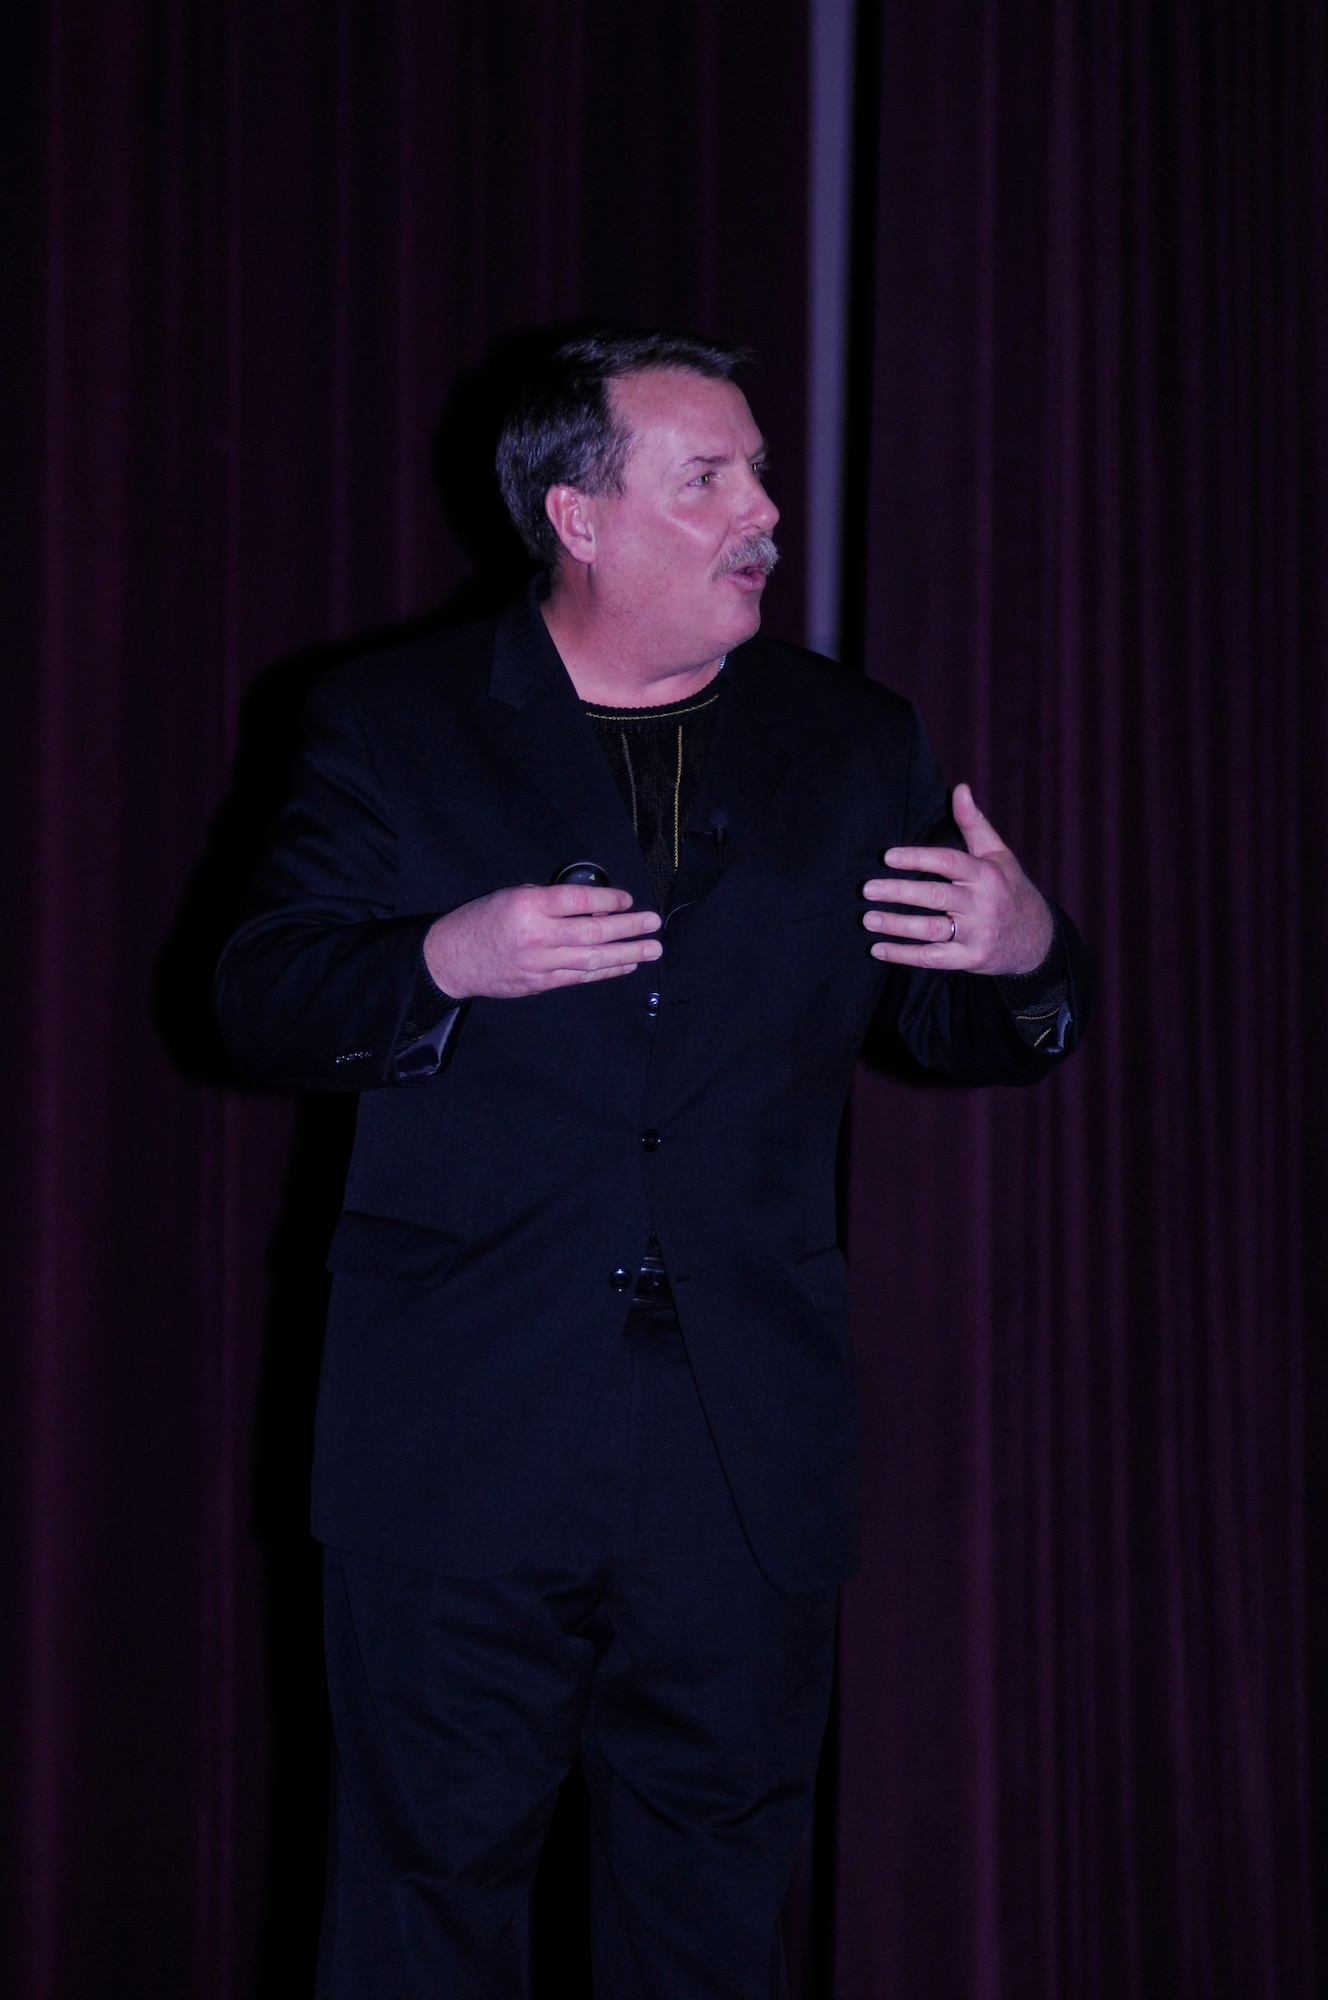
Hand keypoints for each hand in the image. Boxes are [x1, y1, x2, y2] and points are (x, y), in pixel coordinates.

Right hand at [424, 884, 662, 998]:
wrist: (452, 958)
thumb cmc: (482, 921)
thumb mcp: (511, 895)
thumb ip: (549, 900)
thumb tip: (591, 906)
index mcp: (528, 906)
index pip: (579, 901)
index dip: (608, 900)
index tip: (628, 899)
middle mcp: (537, 936)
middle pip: (593, 931)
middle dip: (629, 928)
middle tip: (653, 924)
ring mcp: (540, 963)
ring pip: (593, 958)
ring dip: (627, 954)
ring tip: (652, 949)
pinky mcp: (540, 984)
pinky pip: (580, 977)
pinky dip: (606, 971)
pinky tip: (625, 965)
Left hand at [862, 783, 1053, 974]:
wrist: (1037, 940)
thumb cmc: (1008, 889)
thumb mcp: (998, 854)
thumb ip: (974, 823)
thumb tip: (959, 788)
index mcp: (987, 875)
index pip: (949, 862)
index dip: (918, 858)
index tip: (888, 857)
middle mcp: (983, 904)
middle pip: (936, 896)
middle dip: (899, 892)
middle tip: (867, 889)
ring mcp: (978, 934)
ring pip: (931, 929)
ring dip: (896, 925)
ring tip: (868, 918)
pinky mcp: (970, 959)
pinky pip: (932, 958)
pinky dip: (903, 955)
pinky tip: (877, 949)